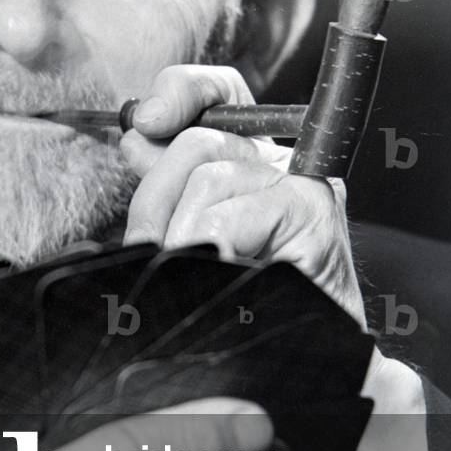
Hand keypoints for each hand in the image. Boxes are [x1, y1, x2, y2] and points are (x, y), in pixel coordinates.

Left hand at [120, 64, 365, 327]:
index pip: (220, 92)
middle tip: (153, 248)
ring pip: (208, 176)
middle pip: (198, 140)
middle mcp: (281, 163)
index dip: (180, 91)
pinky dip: (206, 246)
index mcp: (252, 161)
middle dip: (156, 198)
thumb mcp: (196, 234)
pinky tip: (218, 270)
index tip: (145, 120)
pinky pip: (226, 217)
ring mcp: (303, 184)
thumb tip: (138, 137)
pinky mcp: (313, 213)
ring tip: (190, 273)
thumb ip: (170, 184)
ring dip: (180, 234)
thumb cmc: (248, 302)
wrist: (306, 359)